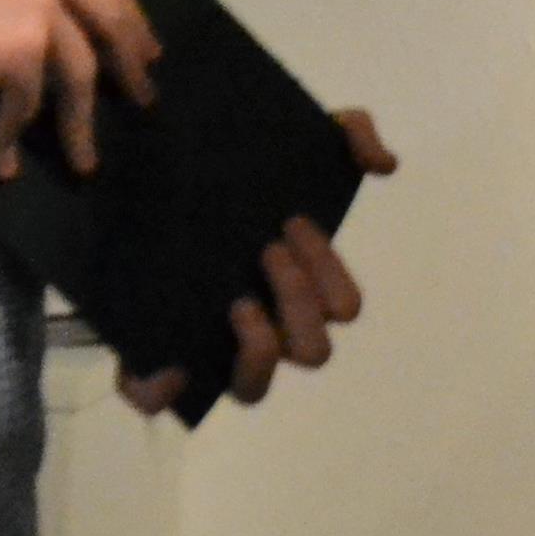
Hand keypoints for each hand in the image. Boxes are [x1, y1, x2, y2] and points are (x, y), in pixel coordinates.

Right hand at [0, 0, 156, 179]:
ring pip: (79, 72)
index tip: (147, 50)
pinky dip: (10, 135)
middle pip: (108, 20)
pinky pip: (27, 101)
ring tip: (83, 160)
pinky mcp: (21, 43)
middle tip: (143, 98)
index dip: (129, 18)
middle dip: (127, 66)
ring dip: (79, 123)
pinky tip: (2, 161)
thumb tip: (93, 26)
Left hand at [118, 110, 397, 414]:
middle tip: (267, 250)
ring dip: (259, 346)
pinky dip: (167, 389)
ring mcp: (215, 354)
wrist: (149, 196)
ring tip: (237, 300)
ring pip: (255, 389)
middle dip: (298, 298)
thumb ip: (351, 134)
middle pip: (315, 350)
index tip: (292, 221)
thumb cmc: (236, 183)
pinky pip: (159, 401)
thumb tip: (385, 164)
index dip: (326, 269)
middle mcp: (270, 331)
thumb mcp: (296, 142)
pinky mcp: (155, 362)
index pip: (343, 305)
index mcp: (304, 294)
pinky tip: (176, 360)